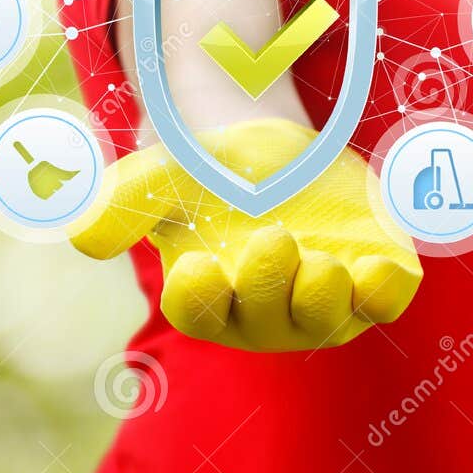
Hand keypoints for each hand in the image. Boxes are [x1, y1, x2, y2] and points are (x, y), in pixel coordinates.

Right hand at [70, 119, 422, 352]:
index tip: (199, 263)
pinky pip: (385, 302)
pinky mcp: (371, 280)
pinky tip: (379, 265)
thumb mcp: (164, 176)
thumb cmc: (209, 172)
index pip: (198, 314)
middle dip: (269, 285)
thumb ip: (124, 204)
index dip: (200, 298)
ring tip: (324, 262)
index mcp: (207, 297)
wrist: (272, 153)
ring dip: (327, 298)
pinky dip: (386, 291)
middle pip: (265, 320)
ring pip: (327, 319)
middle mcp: (264, 314)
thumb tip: (85, 240)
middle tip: (274, 236)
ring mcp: (321, 303)